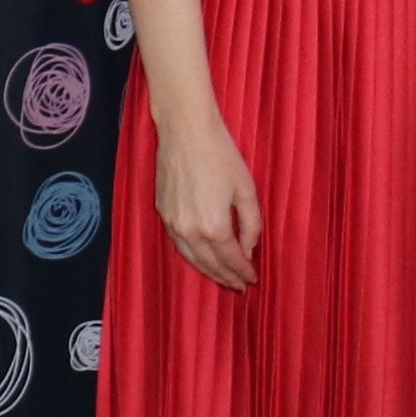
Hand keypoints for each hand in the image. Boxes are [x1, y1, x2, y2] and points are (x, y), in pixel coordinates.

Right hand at [154, 90, 263, 292]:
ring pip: (191, 258)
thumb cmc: (220, 154)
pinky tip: (200, 257)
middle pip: (210, 265)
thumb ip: (251, 223)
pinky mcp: (162, 212)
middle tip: (239, 286)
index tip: (252, 279)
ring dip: (208, 271)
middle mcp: (190, 230)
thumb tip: (249, 248)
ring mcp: (173, 223)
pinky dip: (191, 256)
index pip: (231, 259)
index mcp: (214, 226)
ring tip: (222, 278)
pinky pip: (178, 244)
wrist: (185, 130)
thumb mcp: (246, 189)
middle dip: (226, 277)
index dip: (243, 272)